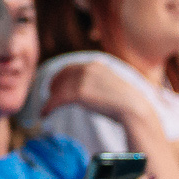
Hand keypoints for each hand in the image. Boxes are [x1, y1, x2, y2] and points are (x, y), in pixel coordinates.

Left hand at [38, 61, 161, 134]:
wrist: (134, 109)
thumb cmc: (126, 103)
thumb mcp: (110, 86)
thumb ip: (97, 84)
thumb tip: (84, 92)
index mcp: (96, 65)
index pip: (71, 68)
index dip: (60, 78)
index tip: (54, 88)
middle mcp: (88, 68)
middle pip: (62, 77)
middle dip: (53, 88)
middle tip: (48, 100)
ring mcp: (83, 79)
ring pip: (59, 89)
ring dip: (50, 100)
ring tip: (46, 110)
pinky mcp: (79, 92)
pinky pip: (57, 99)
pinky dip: (48, 107)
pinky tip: (44, 114)